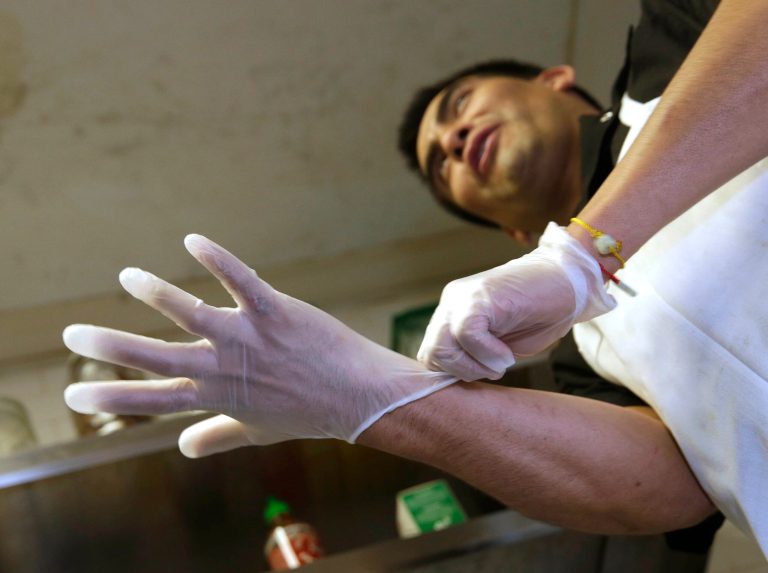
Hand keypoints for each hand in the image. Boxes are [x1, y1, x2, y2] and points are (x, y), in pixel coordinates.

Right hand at [63, 235, 455, 456]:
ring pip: (190, 312)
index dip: (111, 396)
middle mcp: (223, 369)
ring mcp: (246, 338)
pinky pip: (239, 280)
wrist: (358, 396)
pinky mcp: (273, 312)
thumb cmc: (308, 412)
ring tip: (128, 276)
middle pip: (155, 358)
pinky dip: (215, 258)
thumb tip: (184, 447)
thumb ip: (218, 436)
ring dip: (157, 293)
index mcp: (216, 397)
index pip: (152, 399)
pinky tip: (191, 241)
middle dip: (110, 346)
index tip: (74, 392)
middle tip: (70, 333)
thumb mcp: (258, 431)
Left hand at [417, 223, 615, 380]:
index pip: (429, 354)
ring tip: (502, 360)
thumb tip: (452, 380)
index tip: (482, 374)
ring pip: (442, 346)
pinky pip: (466, 333)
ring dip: (474, 366)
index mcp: (451, 314)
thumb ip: (471, 355)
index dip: (453, 374)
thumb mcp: (497, 345)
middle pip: (431, 353)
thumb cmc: (537, 316)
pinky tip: (507, 353)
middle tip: (494, 369)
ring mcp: (464, 298)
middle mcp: (451, 303)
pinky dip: (488, 353)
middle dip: (462, 373)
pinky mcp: (481, 296)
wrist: (569, 284)